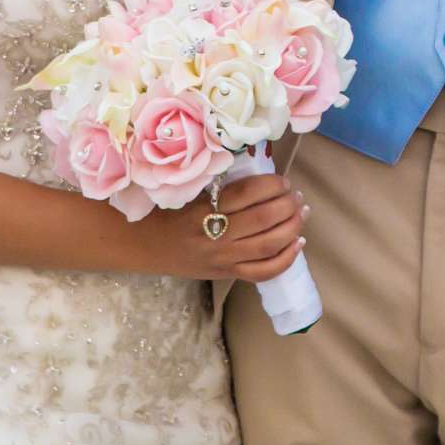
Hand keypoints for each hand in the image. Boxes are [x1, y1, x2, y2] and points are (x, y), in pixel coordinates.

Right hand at [136, 171, 305, 282]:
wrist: (143, 244)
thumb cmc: (168, 210)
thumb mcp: (190, 190)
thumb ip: (223, 184)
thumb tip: (264, 170)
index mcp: (204, 208)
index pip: (248, 193)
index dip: (273, 184)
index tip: (282, 180)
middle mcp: (214, 235)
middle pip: (264, 218)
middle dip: (288, 204)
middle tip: (296, 195)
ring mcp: (222, 258)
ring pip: (269, 244)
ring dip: (293, 226)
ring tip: (301, 212)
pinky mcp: (226, 274)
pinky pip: (263, 272)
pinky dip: (286, 258)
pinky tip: (298, 242)